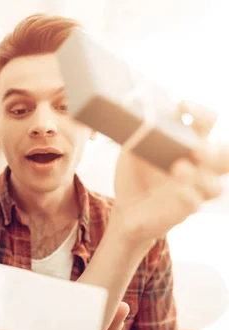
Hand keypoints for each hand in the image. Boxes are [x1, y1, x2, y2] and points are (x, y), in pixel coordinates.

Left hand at [112, 100, 228, 244]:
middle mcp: (198, 167)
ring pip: (215, 186)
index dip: (201, 112)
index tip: (183, 105)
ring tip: (179, 168)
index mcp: (189, 144)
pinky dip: (188, 196)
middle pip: (226, 157)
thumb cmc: (135, 174)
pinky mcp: (181, 210)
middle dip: (216, 151)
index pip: (207, 123)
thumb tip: (133, 112)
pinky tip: (178, 190)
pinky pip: (194, 204)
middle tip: (197, 148)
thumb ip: (138, 132)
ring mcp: (192, 191)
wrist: (125, 207)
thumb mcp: (132, 149)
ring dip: (199, 177)